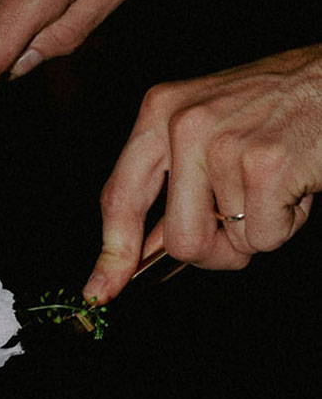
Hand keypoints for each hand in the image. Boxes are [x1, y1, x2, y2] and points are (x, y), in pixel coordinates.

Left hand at [84, 46, 321, 301]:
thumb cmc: (279, 106)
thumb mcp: (210, 127)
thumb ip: (172, 185)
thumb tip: (145, 251)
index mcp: (160, 111)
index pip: (120, 197)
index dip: (112, 254)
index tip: (100, 292)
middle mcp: (184, 123)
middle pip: (179, 241)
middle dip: (215, 251)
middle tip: (244, 225)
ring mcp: (224, 143)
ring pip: (230, 243)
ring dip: (260, 228)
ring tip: (278, 182)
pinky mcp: (265, 164)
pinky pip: (264, 237)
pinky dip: (288, 224)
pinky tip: (298, 183)